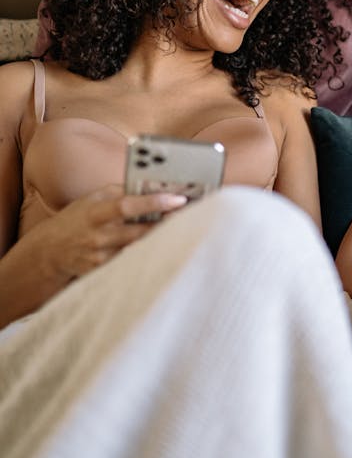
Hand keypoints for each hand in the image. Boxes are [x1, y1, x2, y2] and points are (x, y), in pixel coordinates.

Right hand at [31, 186, 188, 284]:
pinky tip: (167, 249)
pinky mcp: (103, 273)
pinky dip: (150, 255)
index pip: (127, 206)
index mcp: (96, 213)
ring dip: (163, 240)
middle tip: (194, 216)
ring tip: (187, 231)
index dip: (153, 203)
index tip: (178, 199)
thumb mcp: (92, 199)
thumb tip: (148, 184)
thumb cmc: (77, 219)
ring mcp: (101, 257)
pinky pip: (132, 263)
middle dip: (168, 225)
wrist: (51, 251)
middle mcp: (99, 236)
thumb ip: (119, 191)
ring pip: (140, 250)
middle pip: (140, 232)